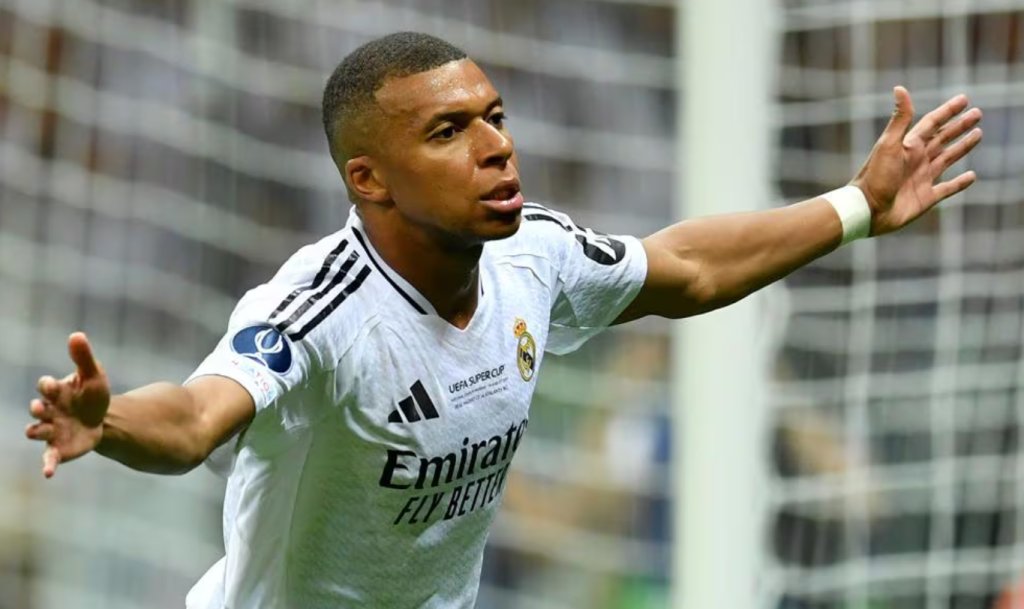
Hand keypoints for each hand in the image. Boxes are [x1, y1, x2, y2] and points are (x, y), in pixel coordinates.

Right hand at [25, 332, 110, 477]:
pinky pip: (49, 458)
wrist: (101, 418)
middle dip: (38, 408)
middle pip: (37, 409)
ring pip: (36, 431)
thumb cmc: (92, 394)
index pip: (46, 386)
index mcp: (56, 392)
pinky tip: (48, 474)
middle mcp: (49, 411)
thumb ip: (84, 358)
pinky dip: (47, 465)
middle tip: (40, 408)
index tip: (51, 385)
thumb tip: (77, 334)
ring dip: (36, 431)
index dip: (47, 386)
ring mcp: (51, 430)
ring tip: (37, 432)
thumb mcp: (94, 376)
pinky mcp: (58, 448)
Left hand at [851, 86, 982, 236]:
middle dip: (959, 126)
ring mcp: (922, 178)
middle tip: (977, 114)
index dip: (948, 111)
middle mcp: (917, 160)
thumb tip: (899, 88)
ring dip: (962, 147)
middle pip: (943, 138)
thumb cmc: (875, 176)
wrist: (867, 210)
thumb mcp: (889, 144)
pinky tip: (972, 175)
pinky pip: (948, 188)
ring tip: (978, 134)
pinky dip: (960, 183)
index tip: (964, 99)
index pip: (932, 123)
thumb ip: (899, 118)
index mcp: (909, 145)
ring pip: (948, 159)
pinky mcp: (926, 198)